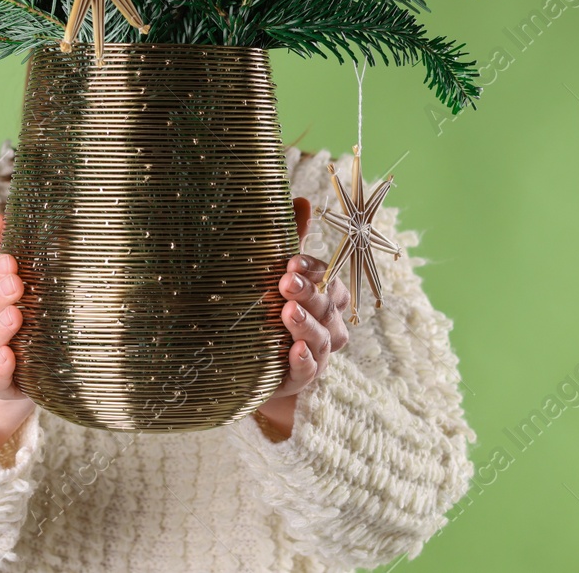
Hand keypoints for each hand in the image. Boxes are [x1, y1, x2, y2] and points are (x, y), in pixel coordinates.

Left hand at [255, 197, 351, 439]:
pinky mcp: (300, 378)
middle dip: (309, 293)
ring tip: (288, 312)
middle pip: (328, 307)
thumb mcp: (275, 272)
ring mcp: (317, 354)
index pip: (330, 280)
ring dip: (307, 324)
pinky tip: (294, 350)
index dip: (316, 271)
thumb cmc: (269, 308)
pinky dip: (305, 361)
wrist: (248, 361)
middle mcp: (327, 325)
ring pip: (323, 339)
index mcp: (325, 297)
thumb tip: (301, 199)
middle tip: (285, 281)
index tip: (291, 262)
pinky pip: (309, 371)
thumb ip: (291, 239)